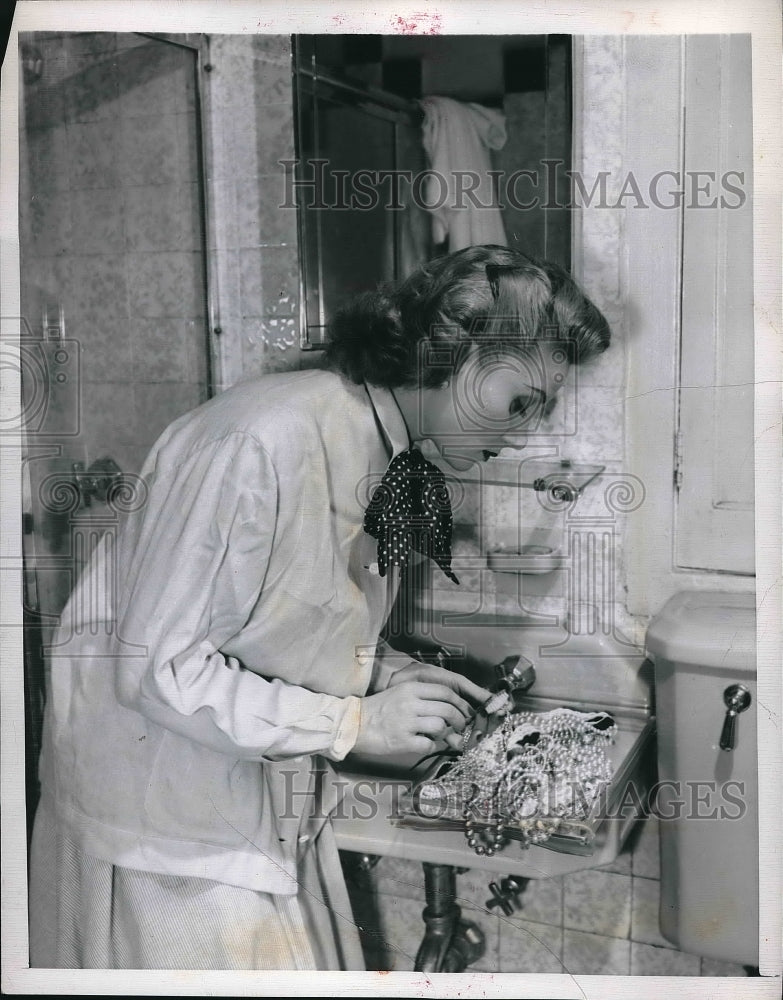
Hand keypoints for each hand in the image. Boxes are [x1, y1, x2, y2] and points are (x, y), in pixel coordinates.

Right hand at [354, 666, 491, 756]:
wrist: (354, 724)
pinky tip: (427, 744)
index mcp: (410, 689)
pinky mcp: (402, 741)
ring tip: (440, 735)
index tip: (465, 710)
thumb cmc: (378, 709)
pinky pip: (429, 744)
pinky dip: (433, 746)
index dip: (459, 702)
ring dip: (445, 733)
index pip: (445, 691)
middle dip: (459, 720)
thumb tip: (449, 707)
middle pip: (447, 709)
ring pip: (441, 726)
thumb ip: (423, 698)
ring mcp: (406, 722)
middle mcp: (410, 703)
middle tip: (460, 726)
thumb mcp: (399, 694)